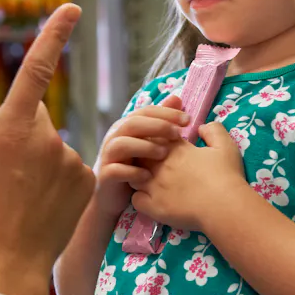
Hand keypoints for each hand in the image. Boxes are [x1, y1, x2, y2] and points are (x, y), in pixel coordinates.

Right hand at [0, 4, 93, 294]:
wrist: (8, 262)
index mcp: (11, 127)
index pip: (36, 69)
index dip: (55, 35)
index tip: (72, 8)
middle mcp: (45, 137)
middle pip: (37, 117)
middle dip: (24, 134)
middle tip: (7, 172)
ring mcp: (70, 159)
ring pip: (55, 146)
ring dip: (41, 162)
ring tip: (24, 196)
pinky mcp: (88, 179)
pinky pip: (73, 169)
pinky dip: (60, 182)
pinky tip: (45, 206)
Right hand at [94, 95, 188, 218]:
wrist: (114, 196)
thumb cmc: (136, 165)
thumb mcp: (150, 141)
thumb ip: (161, 120)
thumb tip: (177, 98)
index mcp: (127, 125)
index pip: (147, 111)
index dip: (167, 113)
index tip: (188, 120)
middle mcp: (115, 136)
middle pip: (134, 123)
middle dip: (158, 126)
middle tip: (178, 134)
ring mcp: (108, 155)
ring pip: (122, 144)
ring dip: (145, 147)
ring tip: (164, 154)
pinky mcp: (105, 175)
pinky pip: (116, 170)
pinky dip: (133, 172)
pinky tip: (148, 177)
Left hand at [131, 123, 249, 231]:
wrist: (224, 206)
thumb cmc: (226, 175)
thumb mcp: (226, 146)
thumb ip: (213, 130)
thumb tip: (202, 126)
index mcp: (176, 150)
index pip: (156, 137)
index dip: (157, 141)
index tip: (165, 148)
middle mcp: (160, 165)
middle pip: (140, 154)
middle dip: (144, 157)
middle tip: (156, 164)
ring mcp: (154, 186)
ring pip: (134, 176)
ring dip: (139, 176)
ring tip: (151, 182)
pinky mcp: (153, 207)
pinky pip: (135, 200)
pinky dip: (140, 199)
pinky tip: (149, 200)